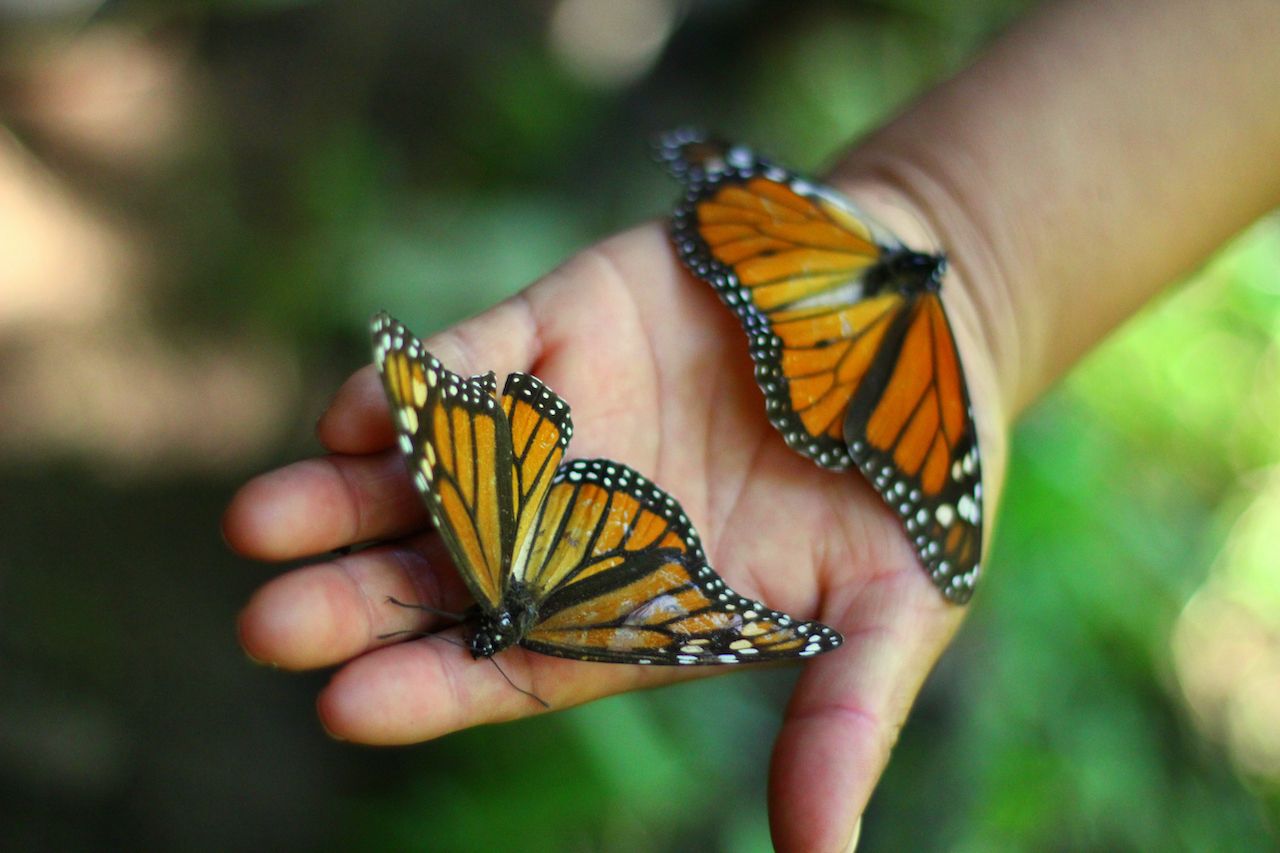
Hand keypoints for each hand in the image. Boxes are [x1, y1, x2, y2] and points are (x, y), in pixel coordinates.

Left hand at [224, 219, 1002, 851]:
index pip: (511, 664)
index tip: (349, 711)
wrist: (921, 331)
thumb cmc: (909, 485)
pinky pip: (470, 358)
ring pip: (429, 468)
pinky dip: (415, 384)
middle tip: (267, 627)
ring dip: (346, 495)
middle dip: (354, 600)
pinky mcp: (561, 327)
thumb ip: (840, 720)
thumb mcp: (891, 609)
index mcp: (635, 604)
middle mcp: (576, 521)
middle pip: (443, 573)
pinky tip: (352, 414)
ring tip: (263, 523)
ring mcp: (560, 424)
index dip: (434, 687)